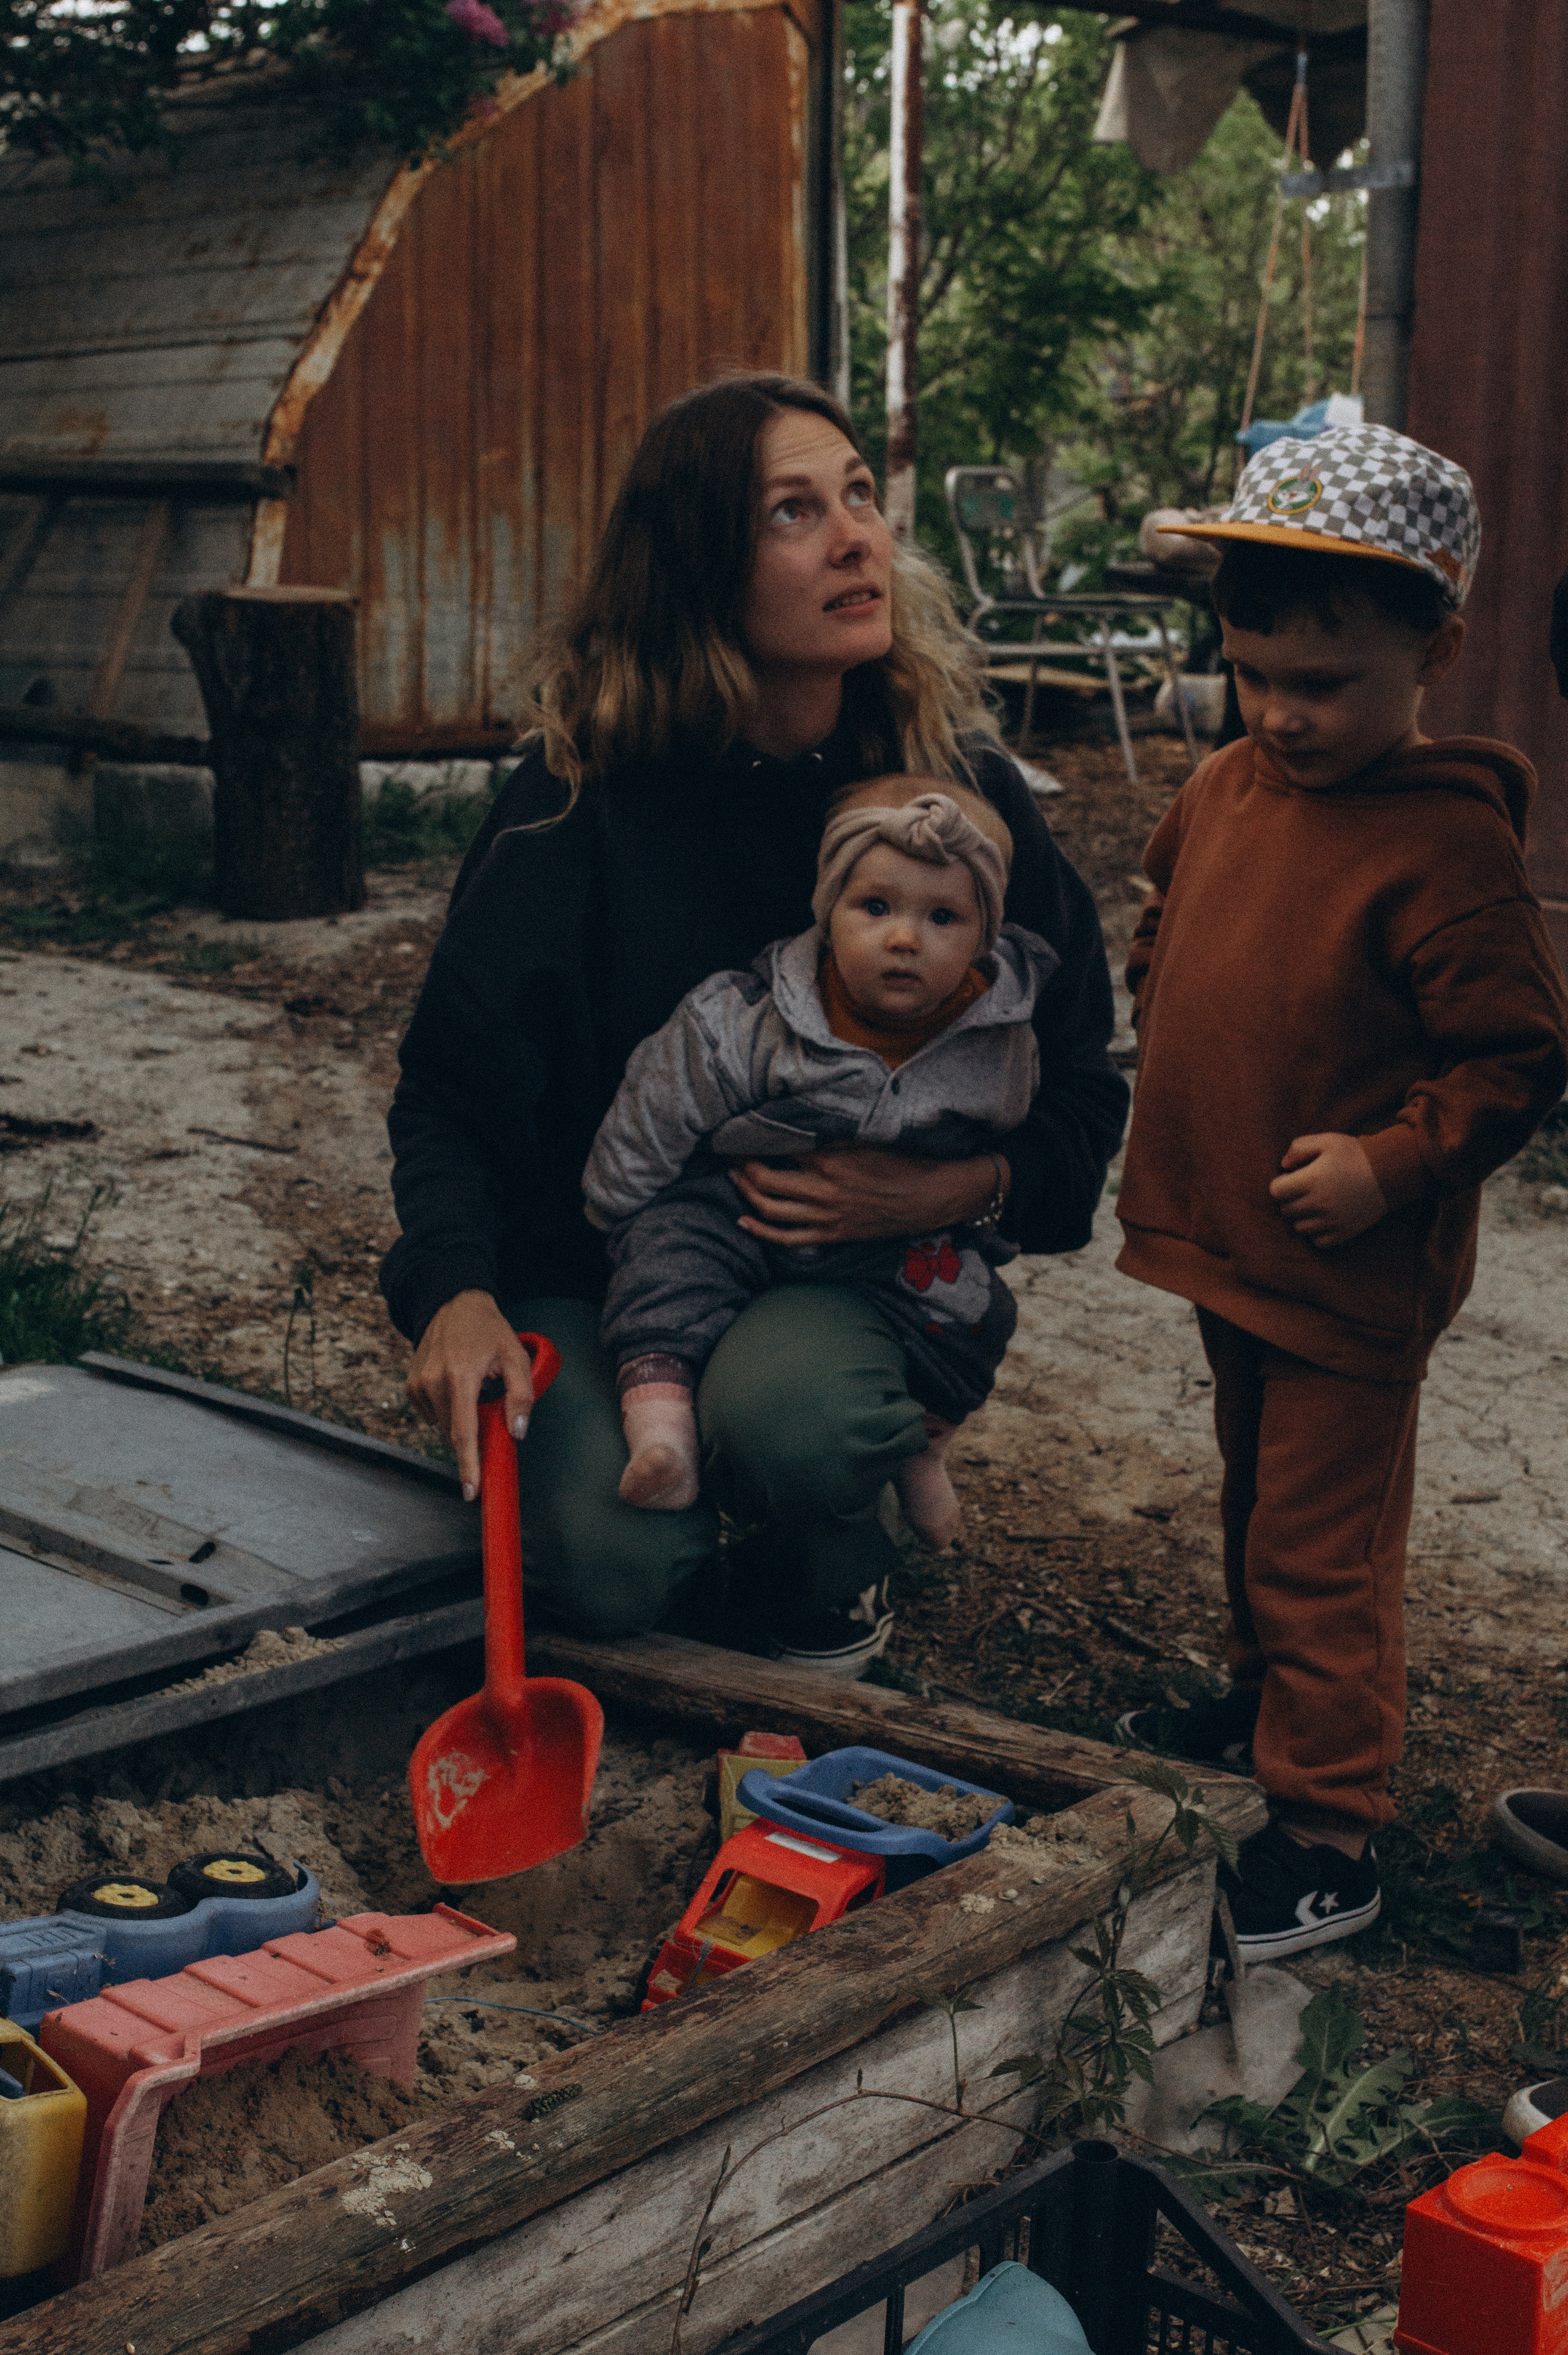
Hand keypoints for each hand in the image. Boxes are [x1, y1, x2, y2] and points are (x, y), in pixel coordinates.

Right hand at [405, 1290, 536, 1499]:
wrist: (453, 1304)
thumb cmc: (488, 1330)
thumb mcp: (516, 1357)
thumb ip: (521, 1396)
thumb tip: (517, 1432)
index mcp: (460, 1376)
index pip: (464, 1433)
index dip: (469, 1466)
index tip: (471, 1492)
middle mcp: (433, 1382)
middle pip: (454, 1433)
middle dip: (472, 1436)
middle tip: (488, 1409)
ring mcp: (418, 1385)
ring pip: (442, 1426)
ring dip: (460, 1420)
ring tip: (472, 1389)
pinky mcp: (410, 1386)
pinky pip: (431, 1415)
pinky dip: (446, 1411)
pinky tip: (455, 1388)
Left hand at [731, 1147, 1005, 1247]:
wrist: (929, 1197)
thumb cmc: (900, 1162)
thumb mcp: (864, 1139)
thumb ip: (829, 1135)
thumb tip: (795, 1126)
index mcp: (830, 1159)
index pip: (779, 1147)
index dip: (756, 1140)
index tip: (743, 1133)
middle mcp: (822, 1189)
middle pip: (765, 1180)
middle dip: (743, 1167)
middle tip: (732, 1156)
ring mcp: (825, 1216)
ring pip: (770, 1210)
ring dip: (746, 1194)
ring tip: (735, 1179)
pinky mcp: (831, 1235)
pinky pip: (787, 1239)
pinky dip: (761, 1232)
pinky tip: (744, 1222)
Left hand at [1269, 1133, 1387, 1249]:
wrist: (1389, 1173)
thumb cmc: (1355, 1154)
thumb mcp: (1327, 1140)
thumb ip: (1299, 1148)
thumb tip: (1283, 1166)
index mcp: (1311, 1180)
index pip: (1276, 1191)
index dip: (1281, 1184)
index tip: (1292, 1179)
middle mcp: (1318, 1203)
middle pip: (1286, 1211)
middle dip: (1290, 1200)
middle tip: (1303, 1191)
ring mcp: (1331, 1221)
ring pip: (1299, 1228)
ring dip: (1302, 1217)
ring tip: (1314, 1205)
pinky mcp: (1344, 1233)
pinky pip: (1318, 1241)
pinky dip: (1317, 1232)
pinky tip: (1324, 1218)